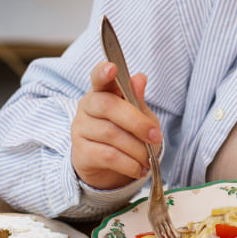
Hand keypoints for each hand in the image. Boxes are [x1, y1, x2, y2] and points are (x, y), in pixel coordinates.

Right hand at [70, 61, 162, 190]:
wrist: (109, 166)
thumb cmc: (126, 133)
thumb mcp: (138, 115)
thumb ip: (137, 98)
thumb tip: (140, 78)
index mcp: (102, 92)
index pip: (98, 78)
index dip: (103, 72)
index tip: (112, 68)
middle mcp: (87, 107)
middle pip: (108, 106)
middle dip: (137, 122)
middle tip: (155, 136)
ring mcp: (81, 129)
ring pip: (110, 134)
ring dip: (136, 149)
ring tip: (149, 158)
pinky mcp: (81, 153)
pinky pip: (108, 156)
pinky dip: (129, 164)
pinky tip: (139, 169)